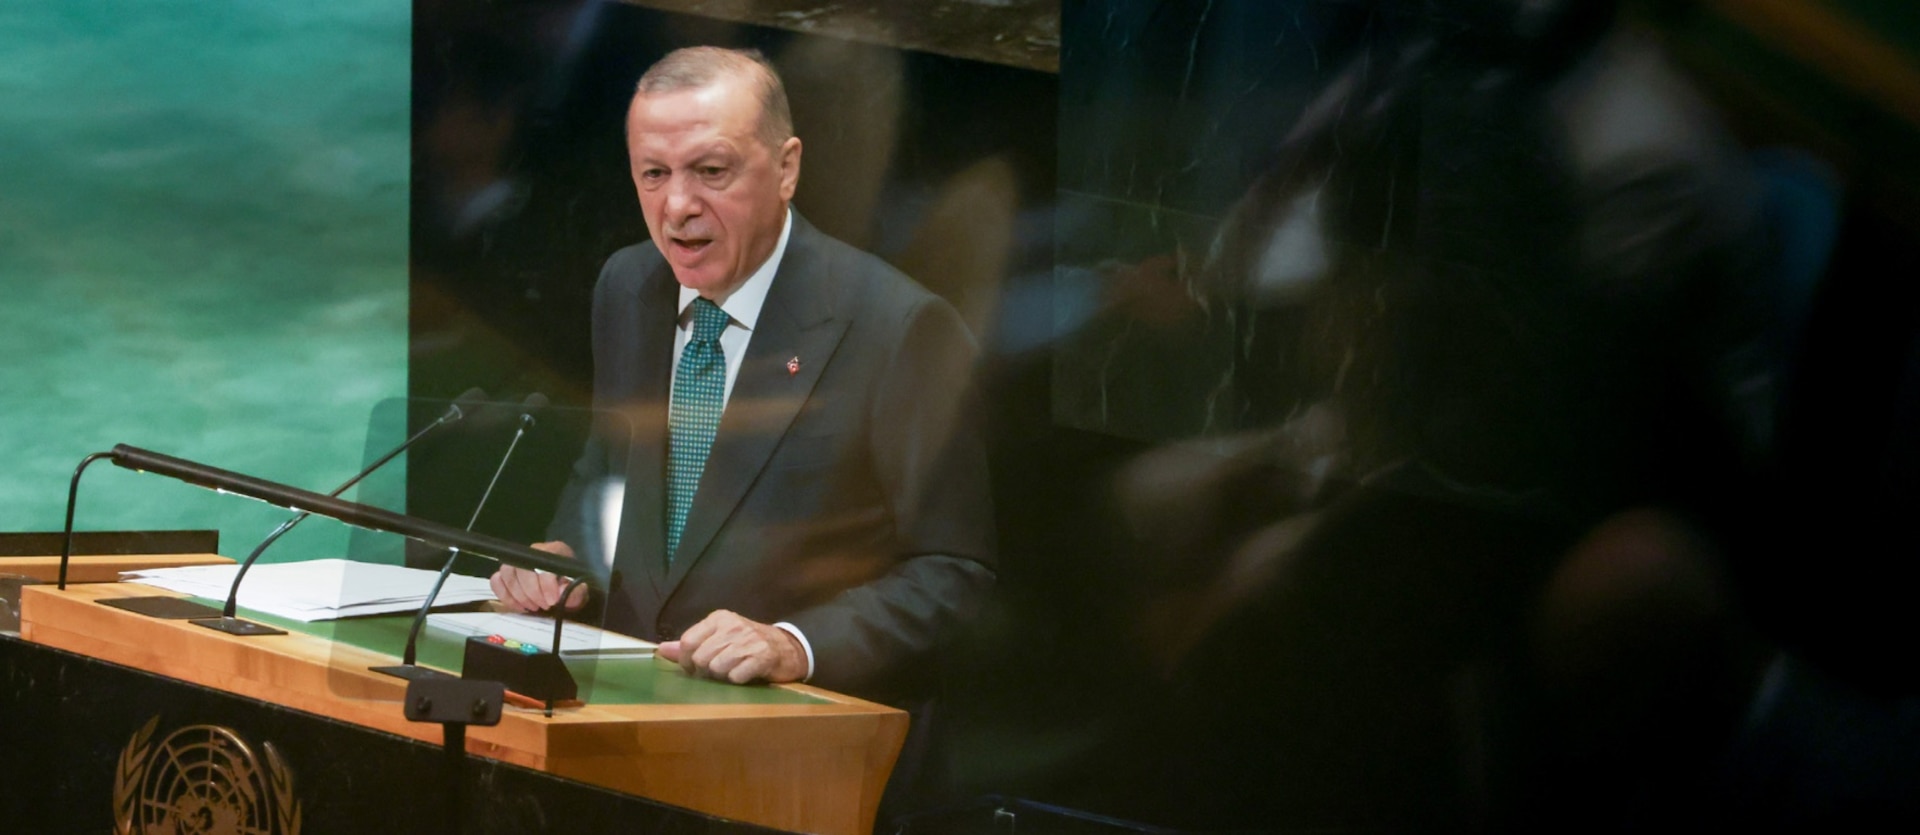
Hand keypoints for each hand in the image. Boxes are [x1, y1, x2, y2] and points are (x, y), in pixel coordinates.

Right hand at [488, 541, 588, 613]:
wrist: (565, 584)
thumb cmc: (572, 584)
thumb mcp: (580, 589)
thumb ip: (575, 592)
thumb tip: (560, 594)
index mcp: (553, 551)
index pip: (542, 564)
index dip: (546, 585)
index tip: (552, 601)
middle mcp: (532, 551)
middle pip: (522, 569)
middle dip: (532, 592)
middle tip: (543, 606)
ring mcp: (517, 560)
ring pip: (506, 573)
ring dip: (518, 595)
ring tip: (533, 607)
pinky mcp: (506, 572)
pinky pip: (496, 581)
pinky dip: (505, 595)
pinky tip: (519, 606)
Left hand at [657, 609, 806, 684]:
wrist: (787, 648)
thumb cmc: (747, 644)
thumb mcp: (719, 638)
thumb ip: (691, 644)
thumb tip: (662, 649)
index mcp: (719, 618)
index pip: (688, 641)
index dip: (686, 661)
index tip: (695, 668)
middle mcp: (733, 626)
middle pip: (700, 658)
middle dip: (706, 671)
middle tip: (719, 671)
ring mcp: (748, 641)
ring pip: (716, 668)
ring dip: (722, 676)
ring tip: (733, 671)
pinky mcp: (762, 657)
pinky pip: (735, 677)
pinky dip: (738, 680)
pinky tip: (746, 674)